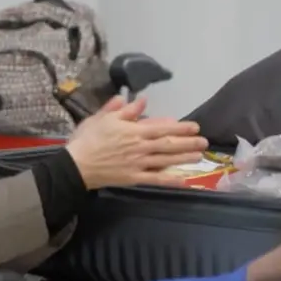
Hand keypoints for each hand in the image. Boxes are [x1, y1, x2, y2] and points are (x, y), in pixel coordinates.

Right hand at [66, 96, 207, 189]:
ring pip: (166, 160)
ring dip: (184, 158)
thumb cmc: (87, 138)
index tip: (195, 126)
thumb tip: (141, 100)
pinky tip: (182, 179)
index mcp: (134, 131)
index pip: (162, 128)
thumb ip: (123, 110)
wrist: (76, 164)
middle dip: (188, 143)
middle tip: (204, 142)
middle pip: (169, 144)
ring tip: (199, 157)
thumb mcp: (103, 118)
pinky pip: (155, 179)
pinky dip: (169, 179)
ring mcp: (138, 164)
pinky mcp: (134, 178)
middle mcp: (140, 147)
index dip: (180, 127)